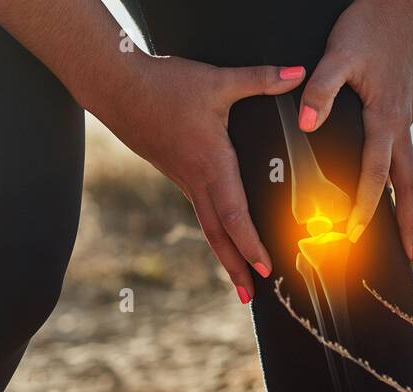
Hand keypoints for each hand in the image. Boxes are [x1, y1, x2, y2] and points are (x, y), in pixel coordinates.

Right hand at [101, 56, 306, 301]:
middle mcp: (196, 180)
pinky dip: (215, 230)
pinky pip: (200, 209)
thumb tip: (297, 72)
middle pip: (219, 235)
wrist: (115, 86)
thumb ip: (260, 79)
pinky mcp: (176, 173)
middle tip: (250, 297)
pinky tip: (223, 236)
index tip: (266, 269)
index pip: (234, 216)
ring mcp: (183, 180)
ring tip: (239, 281)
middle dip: (236, 267)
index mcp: (210, 165)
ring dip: (225, 255)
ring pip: (208, 226)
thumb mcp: (217, 80)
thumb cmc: (165, 83)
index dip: (251, 245)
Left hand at [298, 0, 412, 259]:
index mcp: (386, 118)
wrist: (401, 1)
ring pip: (410, 170)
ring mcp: (406, 117)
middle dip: (408, 222)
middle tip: (411, 256)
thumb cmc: (368, 24)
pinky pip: (403, 153)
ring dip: (408, 203)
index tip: (353, 237)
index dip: (363, 208)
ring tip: (406, 234)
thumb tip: (308, 126)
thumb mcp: (339, 53)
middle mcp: (402, 124)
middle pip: (409, 184)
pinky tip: (390, 187)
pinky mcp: (402, 108)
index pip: (375, 175)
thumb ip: (321, 90)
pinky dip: (400, 178)